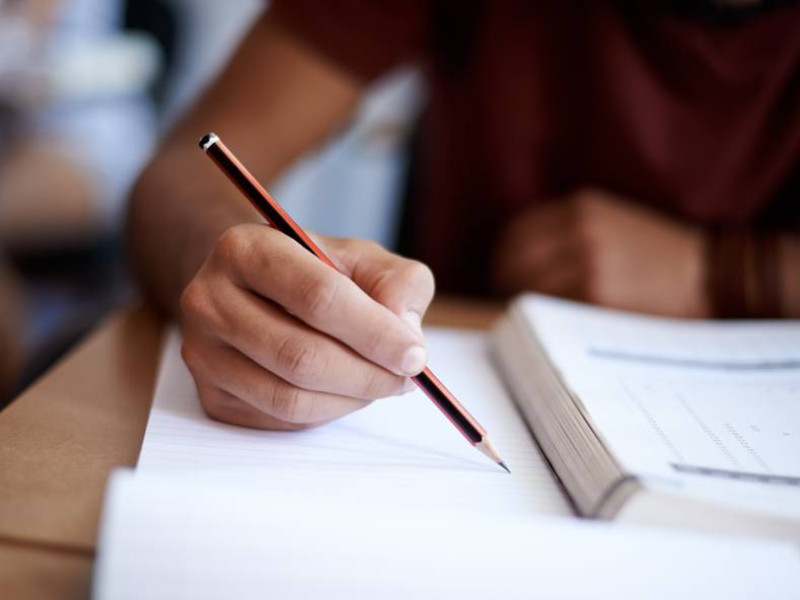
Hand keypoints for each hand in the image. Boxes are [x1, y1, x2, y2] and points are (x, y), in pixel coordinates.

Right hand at [179, 224, 434, 429]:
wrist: (255, 288)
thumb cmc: (315, 271)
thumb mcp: (362, 258)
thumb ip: (398, 282)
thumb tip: (405, 332)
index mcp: (245, 248)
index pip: (317, 297)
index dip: (374, 332)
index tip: (415, 355)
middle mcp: (209, 298)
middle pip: (301, 355)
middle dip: (367, 374)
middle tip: (406, 377)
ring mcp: (203, 352)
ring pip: (290, 397)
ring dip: (351, 399)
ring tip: (381, 382)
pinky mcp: (211, 395)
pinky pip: (280, 419)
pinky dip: (327, 412)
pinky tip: (345, 390)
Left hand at [493, 188, 709, 317]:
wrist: (709, 276)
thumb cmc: (657, 256)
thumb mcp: (611, 221)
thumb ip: (565, 232)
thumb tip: (513, 262)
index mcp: (580, 206)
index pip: (514, 233)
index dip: (503, 259)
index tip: (503, 277)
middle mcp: (580, 229)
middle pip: (513, 261)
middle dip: (506, 284)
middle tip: (510, 304)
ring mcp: (588, 262)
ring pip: (528, 287)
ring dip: (522, 305)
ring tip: (531, 319)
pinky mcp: (597, 295)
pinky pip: (551, 309)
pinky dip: (544, 320)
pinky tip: (552, 327)